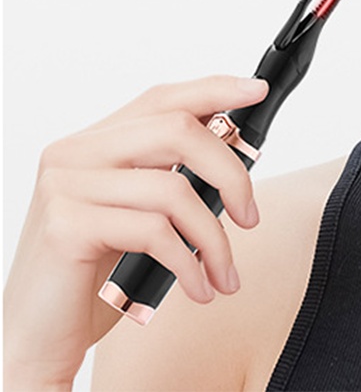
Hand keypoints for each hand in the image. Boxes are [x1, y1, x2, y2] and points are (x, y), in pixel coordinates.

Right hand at [3, 75, 268, 390]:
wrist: (37, 337)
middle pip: (178, 130)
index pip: (163, 98)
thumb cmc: (93, 273)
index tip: (255, 92)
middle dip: (230, 172)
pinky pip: (154, 232)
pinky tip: (197, 287)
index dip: (215, 90)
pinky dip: (189, 263)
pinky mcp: (65, 226)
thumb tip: (234, 150)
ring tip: (224, 273)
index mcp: (95, 142)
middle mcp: (75, 152)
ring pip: (173, 188)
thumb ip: (170, 174)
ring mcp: (65, 185)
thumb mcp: (138, 211)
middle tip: (250, 216)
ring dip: (214, 238)